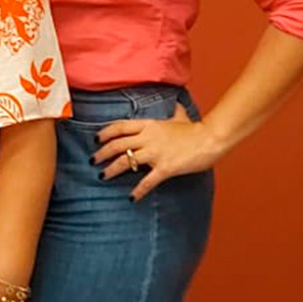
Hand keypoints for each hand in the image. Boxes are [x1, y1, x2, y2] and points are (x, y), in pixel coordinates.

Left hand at [94, 102, 222, 200]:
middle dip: (102, 152)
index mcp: (148, 125)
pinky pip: (147, 181)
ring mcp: (155, 153)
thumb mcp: (180, 116)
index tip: (95, 139)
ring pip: (126, 161)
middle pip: (117, 144)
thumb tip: (176, 104)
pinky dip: (138, 190)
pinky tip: (132, 197)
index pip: (120, 126)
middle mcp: (147, 138)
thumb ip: (174, 112)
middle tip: (93, 159)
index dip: (105, 132)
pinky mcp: (165, 167)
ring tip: (102, 175)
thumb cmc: (195, 129)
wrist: (209, 139)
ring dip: (112, 169)